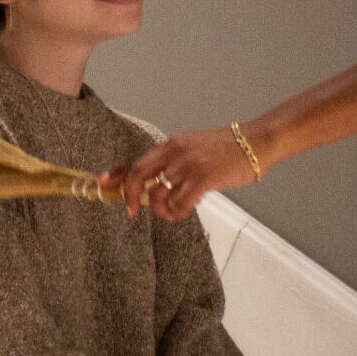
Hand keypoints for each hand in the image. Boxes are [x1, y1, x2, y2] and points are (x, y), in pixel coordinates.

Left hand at [100, 126, 258, 220]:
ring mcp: (188, 165)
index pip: (137, 161)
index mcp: (171, 145)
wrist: (255, 143)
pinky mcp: (203, 178)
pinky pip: (179, 203)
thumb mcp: (194, 149)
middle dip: (130, 197)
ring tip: (174, 212)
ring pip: (159, 195)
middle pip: (139, 176)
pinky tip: (186, 211)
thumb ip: (175, 163)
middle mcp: (175, 152)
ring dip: (162, 211)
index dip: (116, 174)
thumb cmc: (227, 150)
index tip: (101, 184)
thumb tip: (157, 184)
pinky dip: (179, 212)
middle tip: (132, 213)